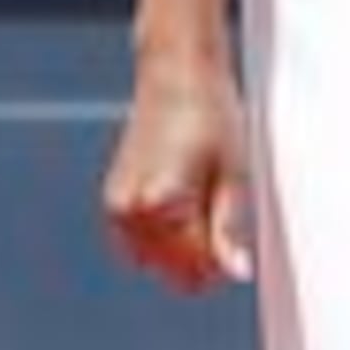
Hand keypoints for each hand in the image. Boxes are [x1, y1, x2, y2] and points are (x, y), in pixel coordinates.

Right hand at [101, 51, 253, 292]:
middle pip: (168, 267)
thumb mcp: (233, 173)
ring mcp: (116, 207)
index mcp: (160, 204)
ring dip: (178, 250)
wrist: (177, 77)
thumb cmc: (210, 116)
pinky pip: (137, 241)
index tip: (237, 248)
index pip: (192, 266)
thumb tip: (237, 272)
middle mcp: (128, 210)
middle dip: (199, 259)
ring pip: (151, 259)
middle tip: (222, 220)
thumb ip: (228, 228)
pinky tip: (184, 207)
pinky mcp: (112, 201)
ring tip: (204, 205)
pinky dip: (161, 237)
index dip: (220, 265)